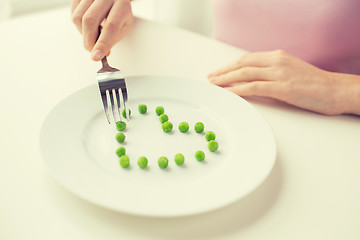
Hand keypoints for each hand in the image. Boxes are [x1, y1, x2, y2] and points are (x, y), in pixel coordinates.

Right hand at [71, 0, 133, 60]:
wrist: (115, 0)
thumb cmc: (120, 14)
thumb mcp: (124, 27)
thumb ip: (112, 39)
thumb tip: (100, 53)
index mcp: (122, 4)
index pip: (110, 26)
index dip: (102, 43)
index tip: (96, 56)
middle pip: (90, 20)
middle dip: (89, 41)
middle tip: (93, 51)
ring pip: (78, 17)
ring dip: (83, 34)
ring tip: (94, 36)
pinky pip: (73, 13)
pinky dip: (79, 26)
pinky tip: (89, 27)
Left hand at [208, 50, 359, 115]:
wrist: (335, 90)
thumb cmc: (313, 84)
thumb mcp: (289, 71)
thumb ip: (271, 73)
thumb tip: (252, 81)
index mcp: (277, 56)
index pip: (247, 58)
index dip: (229, 65)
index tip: (218, 72)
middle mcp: (277, 61)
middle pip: (242, 63)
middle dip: (223, 71)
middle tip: (210, 78)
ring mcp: (280, 74)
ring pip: (246, 73)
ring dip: (227, 79)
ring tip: (215, 85)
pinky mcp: (283, 88)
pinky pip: (255, 87)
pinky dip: (239, 89)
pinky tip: (230, 93)